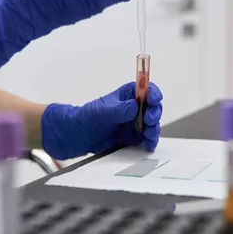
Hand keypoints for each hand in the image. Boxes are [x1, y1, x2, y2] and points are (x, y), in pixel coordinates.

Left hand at [41, 82, 162, 159]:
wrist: (78, 136)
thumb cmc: (87, 118)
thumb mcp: (102, 112)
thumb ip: (120, 109)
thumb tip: (135, 106)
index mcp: (127, 95)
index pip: (146, 89)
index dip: (153, 93)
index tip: (154, 99)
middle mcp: (134, 108)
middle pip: (153, 107)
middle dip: (154, 113)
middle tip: (149, 120)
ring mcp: (135, 123)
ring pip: (152, 124)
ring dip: (154, 128)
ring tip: (148, 134)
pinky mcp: (133, 137)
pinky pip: (146, 138)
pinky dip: (150, 141)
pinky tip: (148, 144)